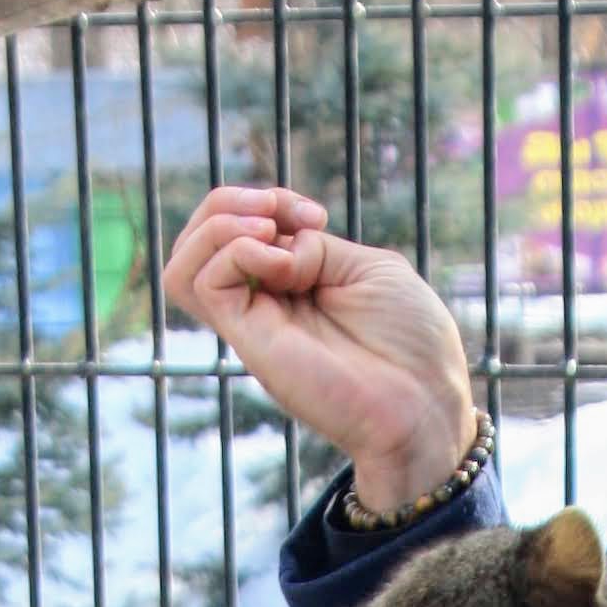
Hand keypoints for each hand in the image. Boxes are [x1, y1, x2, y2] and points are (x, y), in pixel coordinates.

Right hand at [163, 184, 476, 514]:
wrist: (424, 404)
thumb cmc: (413, 343)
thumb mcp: (368, 267)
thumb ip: (314, 246)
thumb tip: (272, 245)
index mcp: (296, 284)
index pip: (242, 229)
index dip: (268, 202)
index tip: (317, 216)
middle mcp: (266, 305)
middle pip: (199, 242)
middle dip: (229, 202)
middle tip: (280, 213)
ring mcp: (254, 325)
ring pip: (183, 266)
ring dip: (218, 224)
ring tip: (269, 232)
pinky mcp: (250, 342)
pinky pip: (205, 284)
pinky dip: (237, 252)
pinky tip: (281, 265)